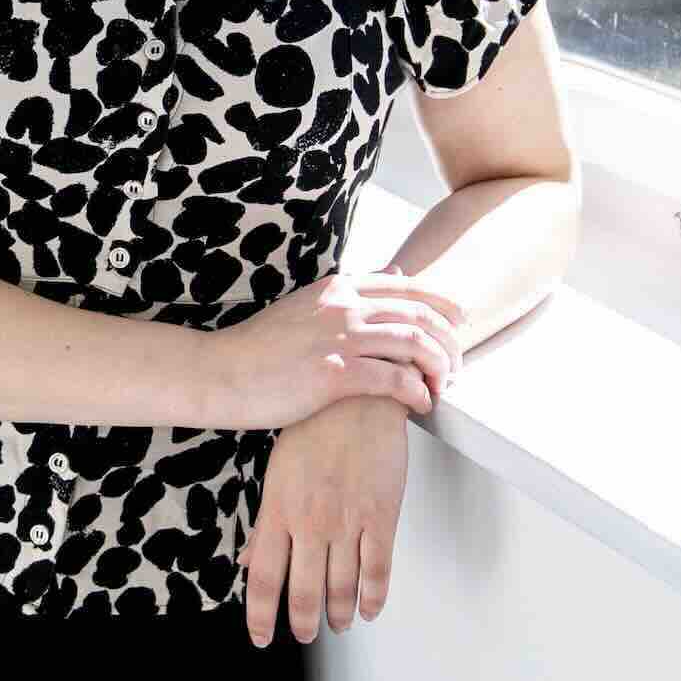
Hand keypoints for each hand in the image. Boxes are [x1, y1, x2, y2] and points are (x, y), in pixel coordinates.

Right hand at [211, 270, 467, 429]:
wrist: (220, 373)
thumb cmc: (259, 349)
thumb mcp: (305, 307)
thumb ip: (346, 295)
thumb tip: (390, 275)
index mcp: (337, 288)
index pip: (408, 287)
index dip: (443, 305)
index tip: (460, 325)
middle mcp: (343, 306)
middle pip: (420, 313)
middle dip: (450, 341)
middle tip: (457, 366)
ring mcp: (338, 338)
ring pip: (415, 343)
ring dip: (439, 368)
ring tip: (443, 388)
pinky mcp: (333, 374)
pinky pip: (394, 380)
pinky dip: (417, 392)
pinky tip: (420, 405)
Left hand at [237, 393, 410, 646]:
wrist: (355, 398)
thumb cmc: (313, 430)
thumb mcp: (277, 475)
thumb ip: (265, 525)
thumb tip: (247, 561)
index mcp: (280, 512)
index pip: (264, 579)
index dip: (262, 616)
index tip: (261, 637)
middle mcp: (311, 523)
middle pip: (304, 593)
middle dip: (303, 623)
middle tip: (304, 635)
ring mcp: (348, 523)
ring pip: (342, 588)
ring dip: (339, 614)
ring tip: (338, 625)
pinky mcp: (380, 517)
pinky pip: (378, 570)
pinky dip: (373, 598)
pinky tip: (369, 609)